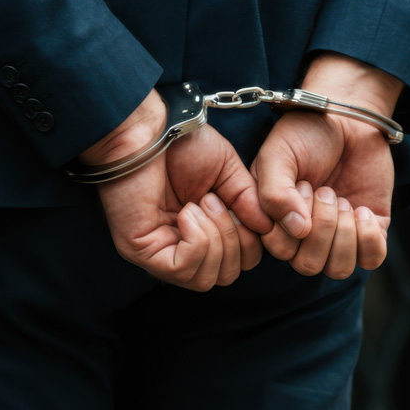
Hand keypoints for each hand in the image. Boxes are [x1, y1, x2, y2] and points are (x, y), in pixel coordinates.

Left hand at [81, 91, 271, 290]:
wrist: (148, 130)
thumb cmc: (183, 144)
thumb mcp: (229, 171)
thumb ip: (248, 202)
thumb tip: (266, 230)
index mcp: (205, 231)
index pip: (241, 261)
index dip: (251, 241)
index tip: (240, 205)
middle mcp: (183, 247)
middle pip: (226, 275)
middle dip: (234, 240)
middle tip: (215, 201)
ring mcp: (162, 253)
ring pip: (206, 279)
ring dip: (215, 239)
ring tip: (200, 204)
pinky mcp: (143, 252)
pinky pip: (183, 269)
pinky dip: (196, 242)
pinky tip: (187, 213)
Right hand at [252, 53, 400, 276]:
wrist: (348, 117)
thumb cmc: (306, 133)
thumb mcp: (278, 155)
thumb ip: (274, 192)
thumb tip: (297, 230)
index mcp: (278, 221)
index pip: (280, 250)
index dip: (291, 225)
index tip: (302, 186)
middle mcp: (306, 234)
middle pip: (309, 265)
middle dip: (321, 228)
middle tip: (325, 190)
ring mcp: (340, 235)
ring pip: (338, 269)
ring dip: (343, 235)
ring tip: (343, 201)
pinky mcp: (371, 229)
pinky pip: (371, 259)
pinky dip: (368, 238)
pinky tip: (363, 210)